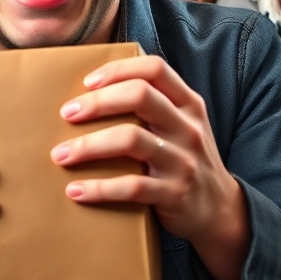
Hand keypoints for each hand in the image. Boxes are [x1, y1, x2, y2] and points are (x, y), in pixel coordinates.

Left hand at [50, 56, 249, 279]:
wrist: (219, 210)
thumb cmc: (185, 159)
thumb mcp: (181, 125)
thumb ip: (153, 105)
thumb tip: (92, 91)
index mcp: (188, 103)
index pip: (154, 69)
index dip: (118, 70)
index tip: (87, 82)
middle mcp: (187, 127)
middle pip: (139, 96)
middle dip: (97, 102)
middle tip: (66, 114)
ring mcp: (183, 160)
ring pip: (131, 140)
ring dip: (88, 146)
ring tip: (60, 154)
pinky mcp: (174, 193)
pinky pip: (132, 187)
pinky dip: (99, 188)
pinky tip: (76, 191)